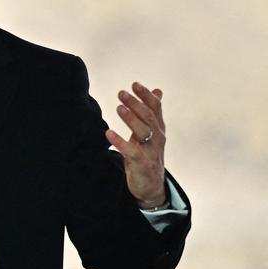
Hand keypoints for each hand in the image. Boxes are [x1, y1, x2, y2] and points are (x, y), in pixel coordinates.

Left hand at [104, 82, 166, 206]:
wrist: (151, 184)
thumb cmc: (148, 154)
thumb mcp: (151, 132)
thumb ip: (152, 112)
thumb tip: (157, 90)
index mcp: (158, 128)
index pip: (155, 108)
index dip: (146, 96)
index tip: (134, 84)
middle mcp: (157, 137)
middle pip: (148, 117)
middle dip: (135, 104)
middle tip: (122, 93)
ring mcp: (151, 150)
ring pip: (143, 131)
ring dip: (131, 118)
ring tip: (119, 107)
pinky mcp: (142, 163)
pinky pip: (130, 151)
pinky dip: (119, 141)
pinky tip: (108, 133)